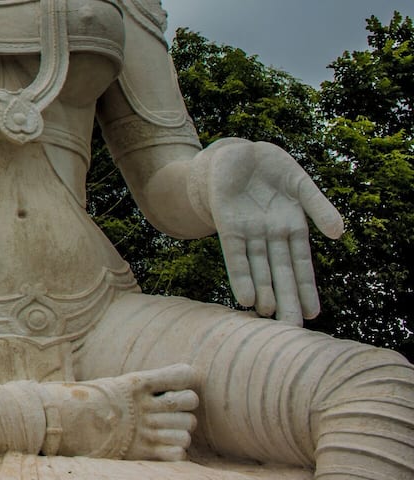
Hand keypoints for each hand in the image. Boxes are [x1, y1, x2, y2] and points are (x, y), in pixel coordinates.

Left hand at [203, 139, 344, 325]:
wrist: (238, 152)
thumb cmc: (272, 170)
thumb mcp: (301, 185)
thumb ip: (319, 207)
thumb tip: (338, 234)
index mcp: (292, 228)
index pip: (300, 265)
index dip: (306, 288)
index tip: (313, 314)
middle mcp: (270, 236)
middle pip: (280, 273)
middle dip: (286, 300)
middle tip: (291, 329)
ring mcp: (249, 232)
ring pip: (258, 269)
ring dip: (264, 292)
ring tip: (269, 317)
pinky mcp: (228, 224)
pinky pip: (235, 254)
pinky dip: (240, 275)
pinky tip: (245, 297)